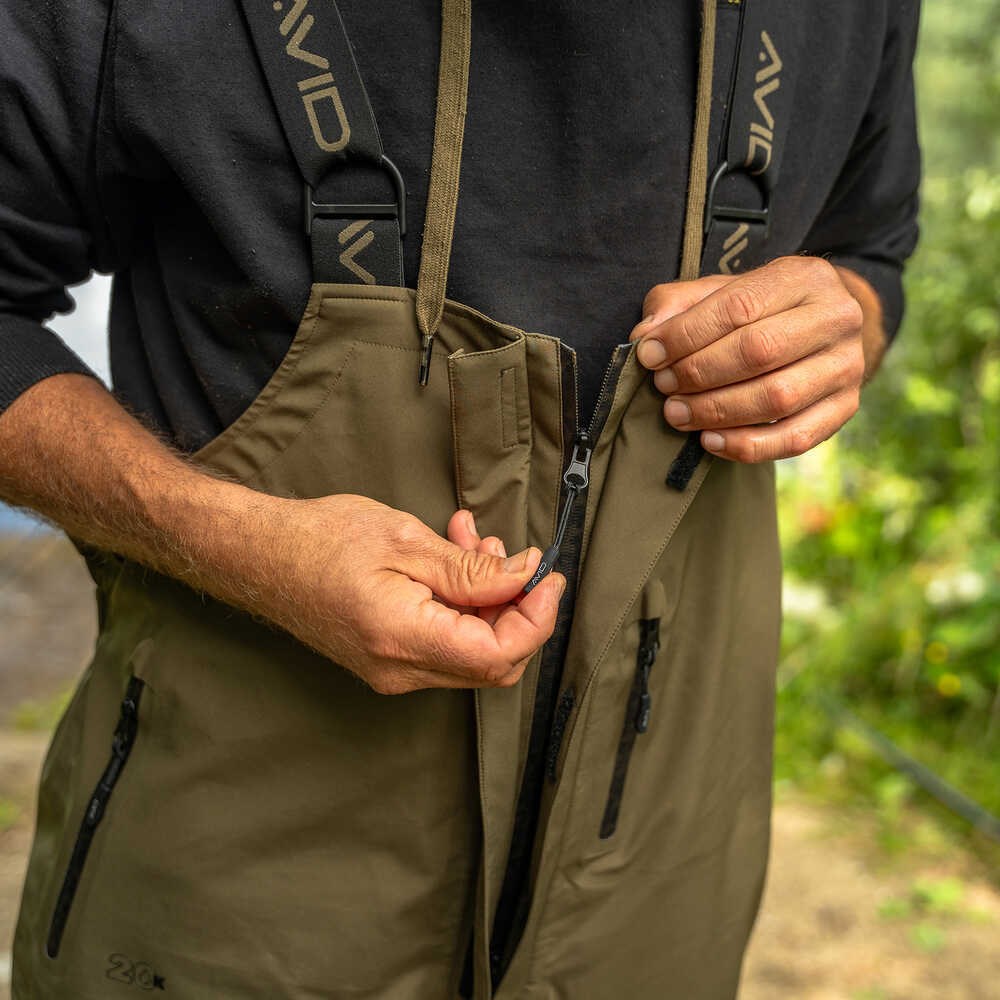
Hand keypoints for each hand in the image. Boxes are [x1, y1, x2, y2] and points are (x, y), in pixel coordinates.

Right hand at [262, 495, 563, 694]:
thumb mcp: (406, 541)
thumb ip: (472, 569)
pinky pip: (445, 644)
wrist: (263, 557)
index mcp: (404, 639)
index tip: (548, 577)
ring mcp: (393, 671)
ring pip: (471, 652)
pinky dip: (462, 606)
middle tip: (516, 555)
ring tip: (474, 540)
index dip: (536, 618)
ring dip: (489, 600)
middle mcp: (401, 670)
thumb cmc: (322, 540)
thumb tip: (524, 576)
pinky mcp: (388, 661)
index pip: (498, 655)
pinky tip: (454, 559)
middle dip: (517, 608)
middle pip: (493, 662)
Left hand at [629, 257, 875, 462]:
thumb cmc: (760, 310)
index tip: (650, 355)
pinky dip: (746, 446)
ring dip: (716, 411)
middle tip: (663, 386)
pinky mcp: (846, 408)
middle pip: (758, 351)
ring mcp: (848, 366)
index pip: (738, 307)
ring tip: (677, 413)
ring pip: (776, 398)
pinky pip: (794, 438)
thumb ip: (678, 305)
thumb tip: (645, 335)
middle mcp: (837, 317)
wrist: (823, 328)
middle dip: (699, 374)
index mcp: (804, 277)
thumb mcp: (721, 291)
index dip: (686, 335)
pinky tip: (710, 441)